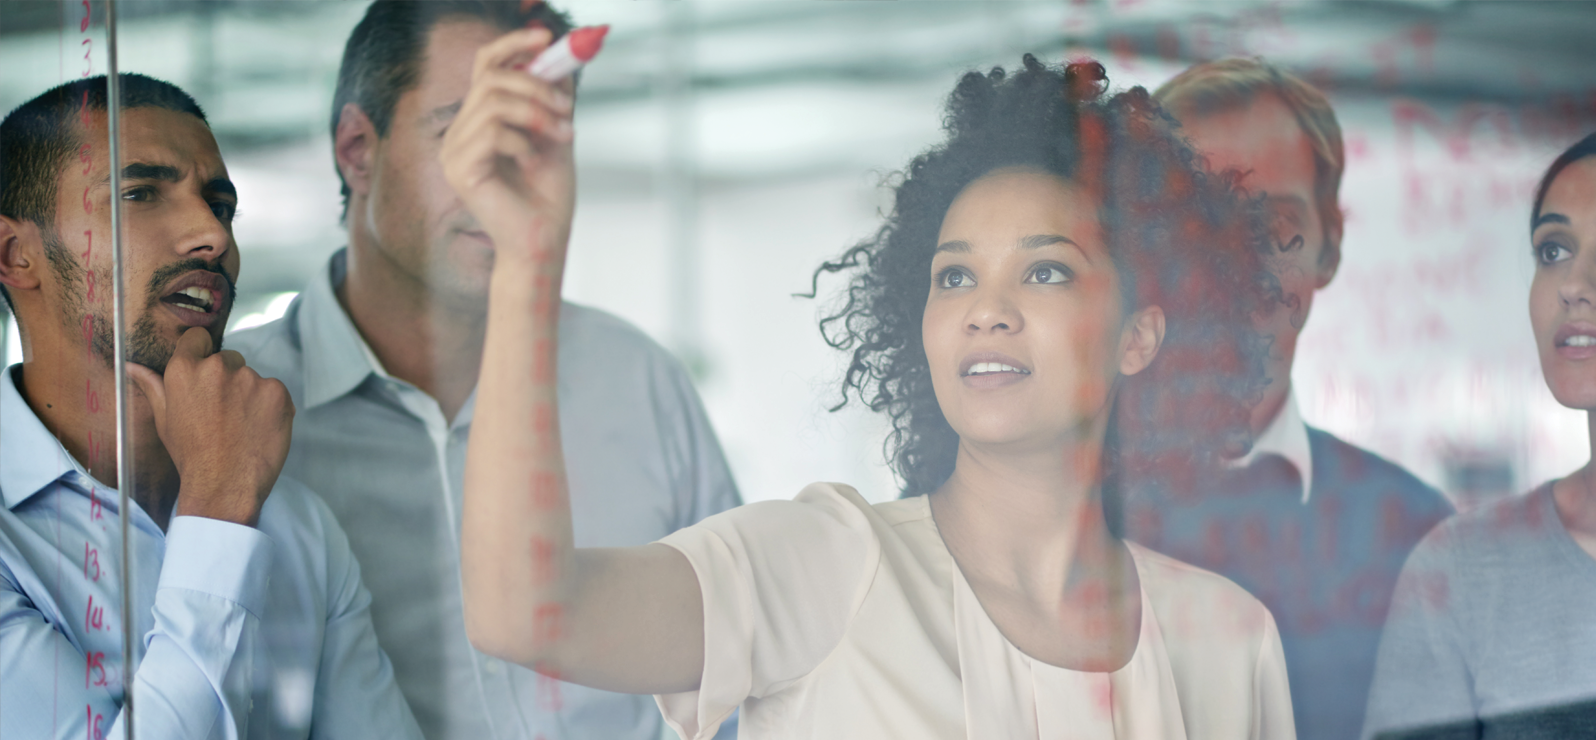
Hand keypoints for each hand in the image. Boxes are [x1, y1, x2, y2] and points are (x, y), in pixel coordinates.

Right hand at [126, 327, 292, 526]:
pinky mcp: (276, 391)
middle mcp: (217, 367)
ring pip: (252, 378)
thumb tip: (132, 366)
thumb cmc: (191, 455)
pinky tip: (259, 429)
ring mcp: (250, 378)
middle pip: (228, 359)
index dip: (202, 353)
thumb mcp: (165, 420)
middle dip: (227, 380)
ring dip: (250, 395)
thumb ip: (153, 386)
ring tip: (241, 426)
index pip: (197, 338)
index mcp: (184, 369)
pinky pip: (274, 392)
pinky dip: (270, 407)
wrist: (225, 485)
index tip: (206, 375)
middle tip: (224, 414)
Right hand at [440, 26, 576, 269]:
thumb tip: (560, 58)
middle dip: (537, 85)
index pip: (486, 66)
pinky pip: (492, 133)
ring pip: (493, 103)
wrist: (544, 241)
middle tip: (569, 107)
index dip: (513, 45)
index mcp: (481, 120)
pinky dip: (522, 142)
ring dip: (537, 114)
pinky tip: (532, 163)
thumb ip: (553, 99)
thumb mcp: (557, 135)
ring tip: (564, 136)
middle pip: (491, 79)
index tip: (546, 37)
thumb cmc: (549, 196)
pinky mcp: (459, 170)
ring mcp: (455, 151)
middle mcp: (461, 131)